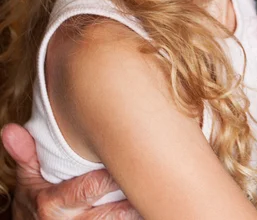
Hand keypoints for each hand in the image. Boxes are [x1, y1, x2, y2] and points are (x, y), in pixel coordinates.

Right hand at [1, 124, 140, 218]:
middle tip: (152, 176)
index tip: (127, 159)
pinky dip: (136, 217)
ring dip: (137, 210)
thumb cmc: (39, 196)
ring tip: (158, 192)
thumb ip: (25, 154)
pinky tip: (149, 205)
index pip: (86, 189)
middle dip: (130, 196)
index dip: (107, 177)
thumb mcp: (29, 177)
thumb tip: (10, 130)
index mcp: (53, 204)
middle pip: (109, 213)